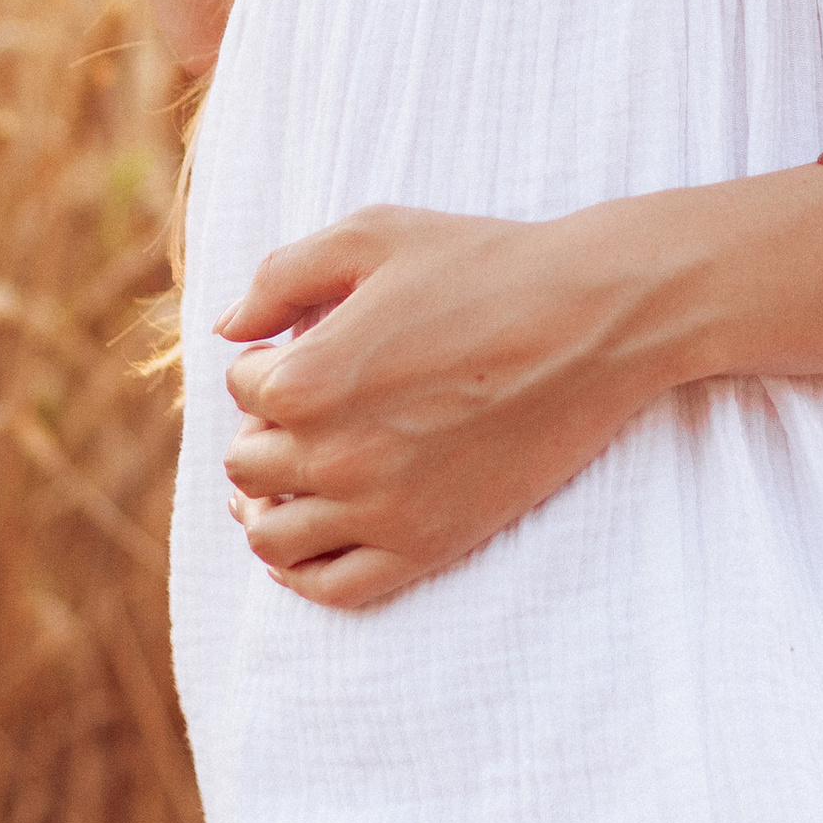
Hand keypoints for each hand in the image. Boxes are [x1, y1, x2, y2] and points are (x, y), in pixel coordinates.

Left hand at [216, 201, 678, 609]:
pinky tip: (312, 537)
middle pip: (247, 466)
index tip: (307, 348)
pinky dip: (304, 572)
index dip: (266, 362)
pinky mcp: (427, 545)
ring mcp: (381, 509)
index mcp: (308, 377)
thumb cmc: (486, 264)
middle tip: (306, 409)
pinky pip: (334, 587)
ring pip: (273, 539)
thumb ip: (282, 275)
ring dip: (267, 507)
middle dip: (264, 432)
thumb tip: (229, 328)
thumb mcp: (374, 235)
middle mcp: (334, 454)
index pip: (242, 389)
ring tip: (290, 479)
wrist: (593, 317)